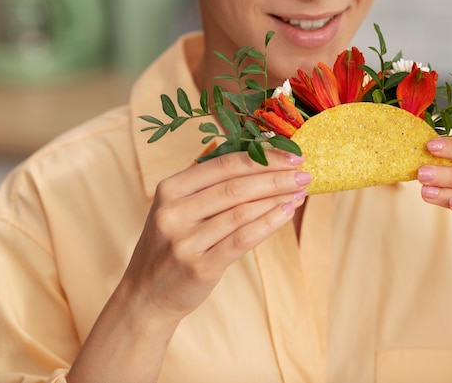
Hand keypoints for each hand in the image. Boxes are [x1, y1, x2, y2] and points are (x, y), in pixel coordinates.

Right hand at [122, 150, 308, 324]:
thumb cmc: (172, 246)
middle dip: (277, 178)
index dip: (263, 158)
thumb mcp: (178, 209)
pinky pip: (242, 239)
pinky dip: (268, 223)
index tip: (293, 155)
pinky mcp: (199, 267)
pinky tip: (287, 212)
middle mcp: (174, 211)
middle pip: (236, 186)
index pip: (224, 164)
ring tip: (301, 192)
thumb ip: (209, 187)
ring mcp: (184, 240)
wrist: (145, 295)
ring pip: (241, 212)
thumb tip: (262, 163)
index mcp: (170, 188)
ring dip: (277, 199)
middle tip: (305, 173)